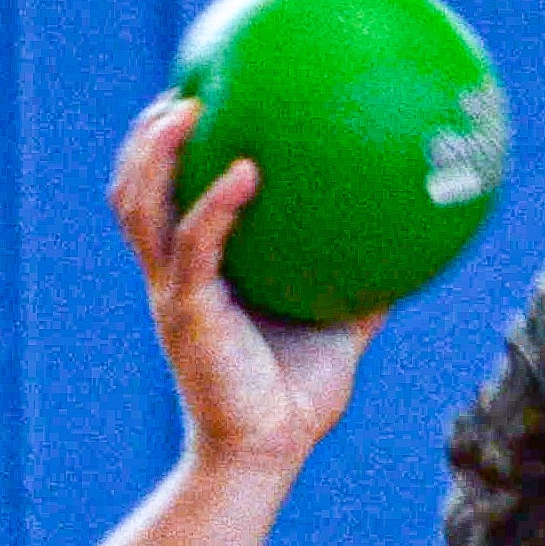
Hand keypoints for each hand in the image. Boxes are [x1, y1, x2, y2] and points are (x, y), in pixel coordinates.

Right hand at [109, 96, 382, 480]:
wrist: (266, 454)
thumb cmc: (296, 398)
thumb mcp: (339, 330)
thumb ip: (362, 288)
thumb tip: (412, 251)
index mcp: (194, 275)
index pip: (161, 201)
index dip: (164, 154)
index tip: (193, 103)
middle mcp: (172, 276)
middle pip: (132, 192)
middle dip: (144, 139)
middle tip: (180, 91)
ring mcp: (173, 291)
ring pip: (139, 207)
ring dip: (156, 154)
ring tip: (185, 108)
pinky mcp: (187, 311)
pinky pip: (197, 244)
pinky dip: (216, 204)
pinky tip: (249, 172)